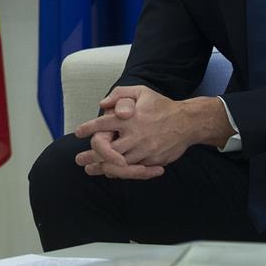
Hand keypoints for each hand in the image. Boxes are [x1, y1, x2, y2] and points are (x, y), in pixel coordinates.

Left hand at [75, 87, 232, 171]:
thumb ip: (120, 94)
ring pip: (118, 163)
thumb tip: (102, 104)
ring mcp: (143, 149)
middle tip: (79, 160)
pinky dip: (120, 172)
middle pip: (106, 150)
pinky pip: (133, 169)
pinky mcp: (152, 160)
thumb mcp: (141, 92)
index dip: (88, 128)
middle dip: (90, 156)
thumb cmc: (161, 106)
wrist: (188, 123)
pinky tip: (111, 172)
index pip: (103, 124)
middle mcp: (134, 134)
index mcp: (129, 118)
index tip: (78, 133)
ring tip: (90, 170)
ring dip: (102, 168)